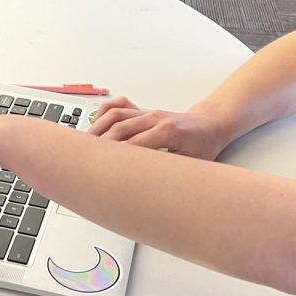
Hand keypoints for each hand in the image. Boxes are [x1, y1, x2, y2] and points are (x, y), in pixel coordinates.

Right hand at [89, 96, 233, 160]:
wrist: (210, 124)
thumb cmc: (203, 145)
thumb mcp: (191, 164)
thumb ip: (169, 172)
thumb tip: (149, 189)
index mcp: (167, 131)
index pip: (132, 145)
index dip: (116, 158)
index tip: (102, 171)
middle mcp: (154, 118)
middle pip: (118, 128)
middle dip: (100, 145)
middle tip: (87, 162)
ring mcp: (147, 113)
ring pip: (115, 115)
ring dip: (97, 128)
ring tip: (84, 144)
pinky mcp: (143, 111)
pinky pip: (119, 106)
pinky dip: (105, 112)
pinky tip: (96, 123)